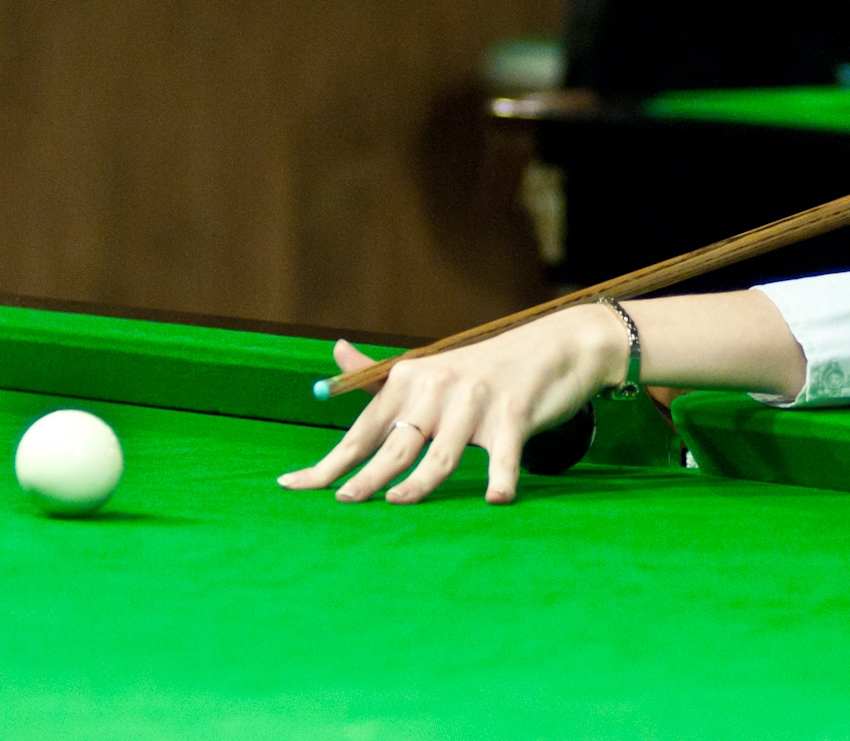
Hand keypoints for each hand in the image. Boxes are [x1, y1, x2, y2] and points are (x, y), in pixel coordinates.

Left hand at [277, 304, 626, 505]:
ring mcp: (476, 402)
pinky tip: (497, 499)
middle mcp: (438, 388)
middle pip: (393, 447)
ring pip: (440, 458)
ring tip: (397, 503)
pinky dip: (501, 480)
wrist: (557, 346)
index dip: (328, 463)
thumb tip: (334, 351)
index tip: (292, 486)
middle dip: (363, 479)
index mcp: (412, 379)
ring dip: (417, 485)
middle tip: (344, 503)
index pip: (362, 431)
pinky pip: (502, 457)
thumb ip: (380, 375)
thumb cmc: (485, 369)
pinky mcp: (514, 414)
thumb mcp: (432, 369)